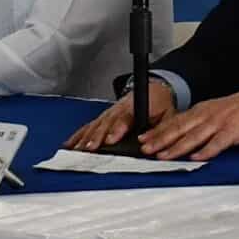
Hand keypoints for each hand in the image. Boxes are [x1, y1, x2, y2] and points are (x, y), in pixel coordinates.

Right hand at [64, 79, 179, 149]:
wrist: (153, 88)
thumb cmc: (160, 103)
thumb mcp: (168, 113)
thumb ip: (161, 128)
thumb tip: (152, 143)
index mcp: (137, 105)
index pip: (126, 117)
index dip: (117, 128)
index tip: (110, 139)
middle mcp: (120, 108)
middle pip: (106, 122)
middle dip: (97, 136)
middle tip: (89, 148)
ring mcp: (110, 111)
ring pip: (96, 124)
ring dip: (86, 137)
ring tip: (77, 150)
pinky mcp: (103, 116)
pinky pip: (89, 125)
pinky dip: (79, 135)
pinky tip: (70, 144)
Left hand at [135, 83, 238, 160]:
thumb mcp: (216, 113)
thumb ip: (200, 125)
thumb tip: (182, 140)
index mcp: (201, 111)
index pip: (174, 121)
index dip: (157, 131)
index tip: (142, 139)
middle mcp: (207, 115)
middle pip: (179, 128)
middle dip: (160, 139)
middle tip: (145, 149)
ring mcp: (220, 122)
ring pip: (194, 136)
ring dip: (177, 147)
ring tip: (163, 156)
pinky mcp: (233, 130)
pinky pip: (217, 142)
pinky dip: (206, 150)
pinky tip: (196, 158)